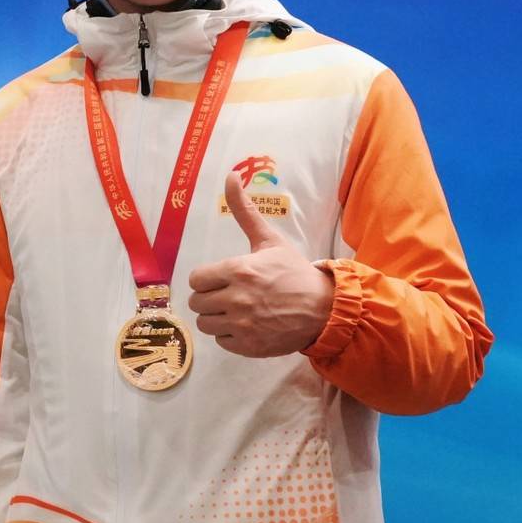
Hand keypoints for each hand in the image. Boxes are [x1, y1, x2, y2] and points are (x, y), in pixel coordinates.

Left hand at [187, 174, 333, 356]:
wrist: (325, 308)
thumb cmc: (294, 272)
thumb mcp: (269, 240)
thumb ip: (245, 210)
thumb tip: (230, 176)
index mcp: (238, 270)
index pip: (196, 279)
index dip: (207, 279)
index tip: (221, 279)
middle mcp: (237, 298)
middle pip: (197, 302)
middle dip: (210, 298)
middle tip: (229, 295)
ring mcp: (242, 325)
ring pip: (206, 324)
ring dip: (217, 317)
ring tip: (237, 311)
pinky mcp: (249, 346)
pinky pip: (221, 341)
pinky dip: (230, 335)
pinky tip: (247, 325)